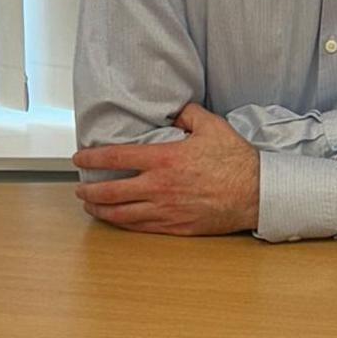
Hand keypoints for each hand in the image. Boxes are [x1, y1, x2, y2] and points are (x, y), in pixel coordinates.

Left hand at [72, 103, 260, 235]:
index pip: (116, 158)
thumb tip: (174, 110)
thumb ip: (188, 114)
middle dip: (89, 190)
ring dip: (100, 210)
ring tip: (90, 206)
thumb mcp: (212, 126)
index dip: (92, 158)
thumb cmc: (236, 161)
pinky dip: (122, 223)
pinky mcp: (175, 226)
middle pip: (110, 191)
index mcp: (165, 160)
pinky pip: (140, 227)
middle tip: (80, 187)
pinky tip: (117, 219)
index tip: (80, 158)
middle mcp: (159, 187)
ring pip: (121, 214)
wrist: (256, 194)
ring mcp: (165, 210)